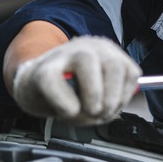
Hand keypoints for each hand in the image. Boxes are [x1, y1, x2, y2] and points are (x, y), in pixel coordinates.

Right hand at [11, 36, 141, 124]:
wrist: (31, 86)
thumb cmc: (68, 91)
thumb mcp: (98, 94)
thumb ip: (111, 99)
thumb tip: (111, 111)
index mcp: (107, 52)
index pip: (130, 71)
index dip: (124, 97)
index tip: (114, 109)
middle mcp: (89, 47)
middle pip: (114, 65)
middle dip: (111, 98)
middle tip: (100, 114)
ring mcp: (65, 54)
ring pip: (87, 63)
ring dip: (91, 96)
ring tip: (82, 112)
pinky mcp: (43, 68)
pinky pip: (56, 84)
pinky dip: (65, 104)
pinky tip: (65, 111)